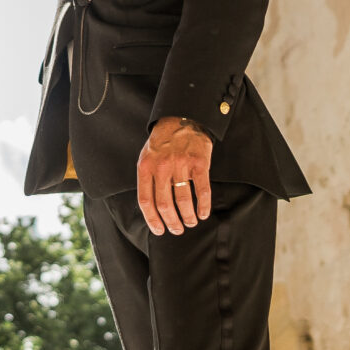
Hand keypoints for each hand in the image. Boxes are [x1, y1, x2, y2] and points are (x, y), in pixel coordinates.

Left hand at [135, 116, 212, 234]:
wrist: (183, 118)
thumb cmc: (163, 142)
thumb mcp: (147, 157)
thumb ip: (147, 179)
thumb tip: (151, 209)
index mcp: (145, 167)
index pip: (146, 201)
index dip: (152, 220)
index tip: (159, 230)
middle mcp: (162, 167)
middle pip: (164, 204)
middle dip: (171, 222)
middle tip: (177, 230)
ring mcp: (181, 165)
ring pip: (183, 200)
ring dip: (187, 217)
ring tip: (190, 223)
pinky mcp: (199, 163)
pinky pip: (202, 190)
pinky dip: (203, 206)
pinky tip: (203, 214)